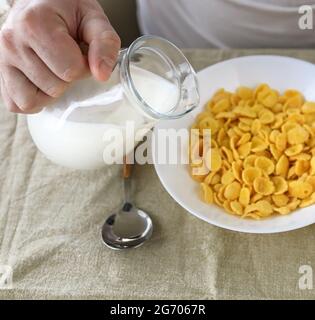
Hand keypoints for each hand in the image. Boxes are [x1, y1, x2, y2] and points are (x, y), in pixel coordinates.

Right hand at [0, 0, 120, 113]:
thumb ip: (104, 43)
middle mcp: (11, 43)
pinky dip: (33, 99)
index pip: (71, 71)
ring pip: (33, 101)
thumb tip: (102, 75)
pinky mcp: (0, 75)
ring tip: (53, 68)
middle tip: (65, 58)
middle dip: (68, 78)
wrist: (38, 2)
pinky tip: (41, 82)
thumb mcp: (92, 18)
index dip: (84, 66)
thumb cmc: (65, 10)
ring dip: (51, 91)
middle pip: (55, 87)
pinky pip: (18, 105)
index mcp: (34, 24)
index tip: (80, 52)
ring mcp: (2, 61)